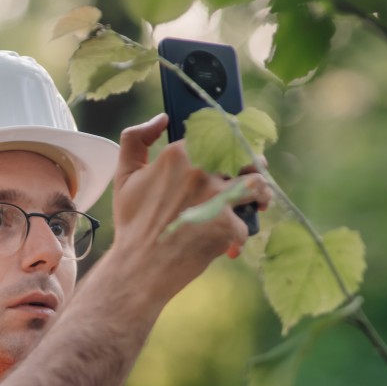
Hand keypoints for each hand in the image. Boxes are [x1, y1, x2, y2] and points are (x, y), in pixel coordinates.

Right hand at [109, 115, 270, 310]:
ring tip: (258, 202)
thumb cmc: (132, 222)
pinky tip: (231, 242)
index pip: (218, 134)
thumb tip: (161, 118)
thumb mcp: (125, 175)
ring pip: (257, 185)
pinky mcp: (227, 226)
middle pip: (244, 156)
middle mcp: (200, 171)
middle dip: (253, 165)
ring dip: (261, 194)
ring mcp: (216, 198)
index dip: (232, 141)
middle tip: (252, 175)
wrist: (139, 267)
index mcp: (178, 154)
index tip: (235, 149)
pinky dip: (240, 234)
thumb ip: (135, 139)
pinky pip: (246, 224)